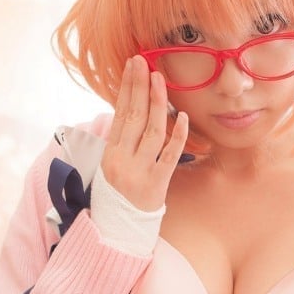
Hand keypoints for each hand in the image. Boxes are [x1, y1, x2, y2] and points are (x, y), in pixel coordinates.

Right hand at [101, 55, 188, 209]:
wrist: (118, 230)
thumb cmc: (117, 195)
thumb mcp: (111, 166)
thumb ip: (120, 140)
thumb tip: (130, 107)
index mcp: (109, 153)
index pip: (120, 113)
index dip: (127, 87)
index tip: (133, 65)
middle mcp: (122, 160)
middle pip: (133, 117)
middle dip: (139, 87)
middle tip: (145, 62)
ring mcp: (139, 172)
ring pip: (151, 132)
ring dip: (157, 103)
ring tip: (160, 79)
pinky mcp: (157, 185)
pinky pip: (169, 157)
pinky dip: (178, 136)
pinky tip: (183, 116)